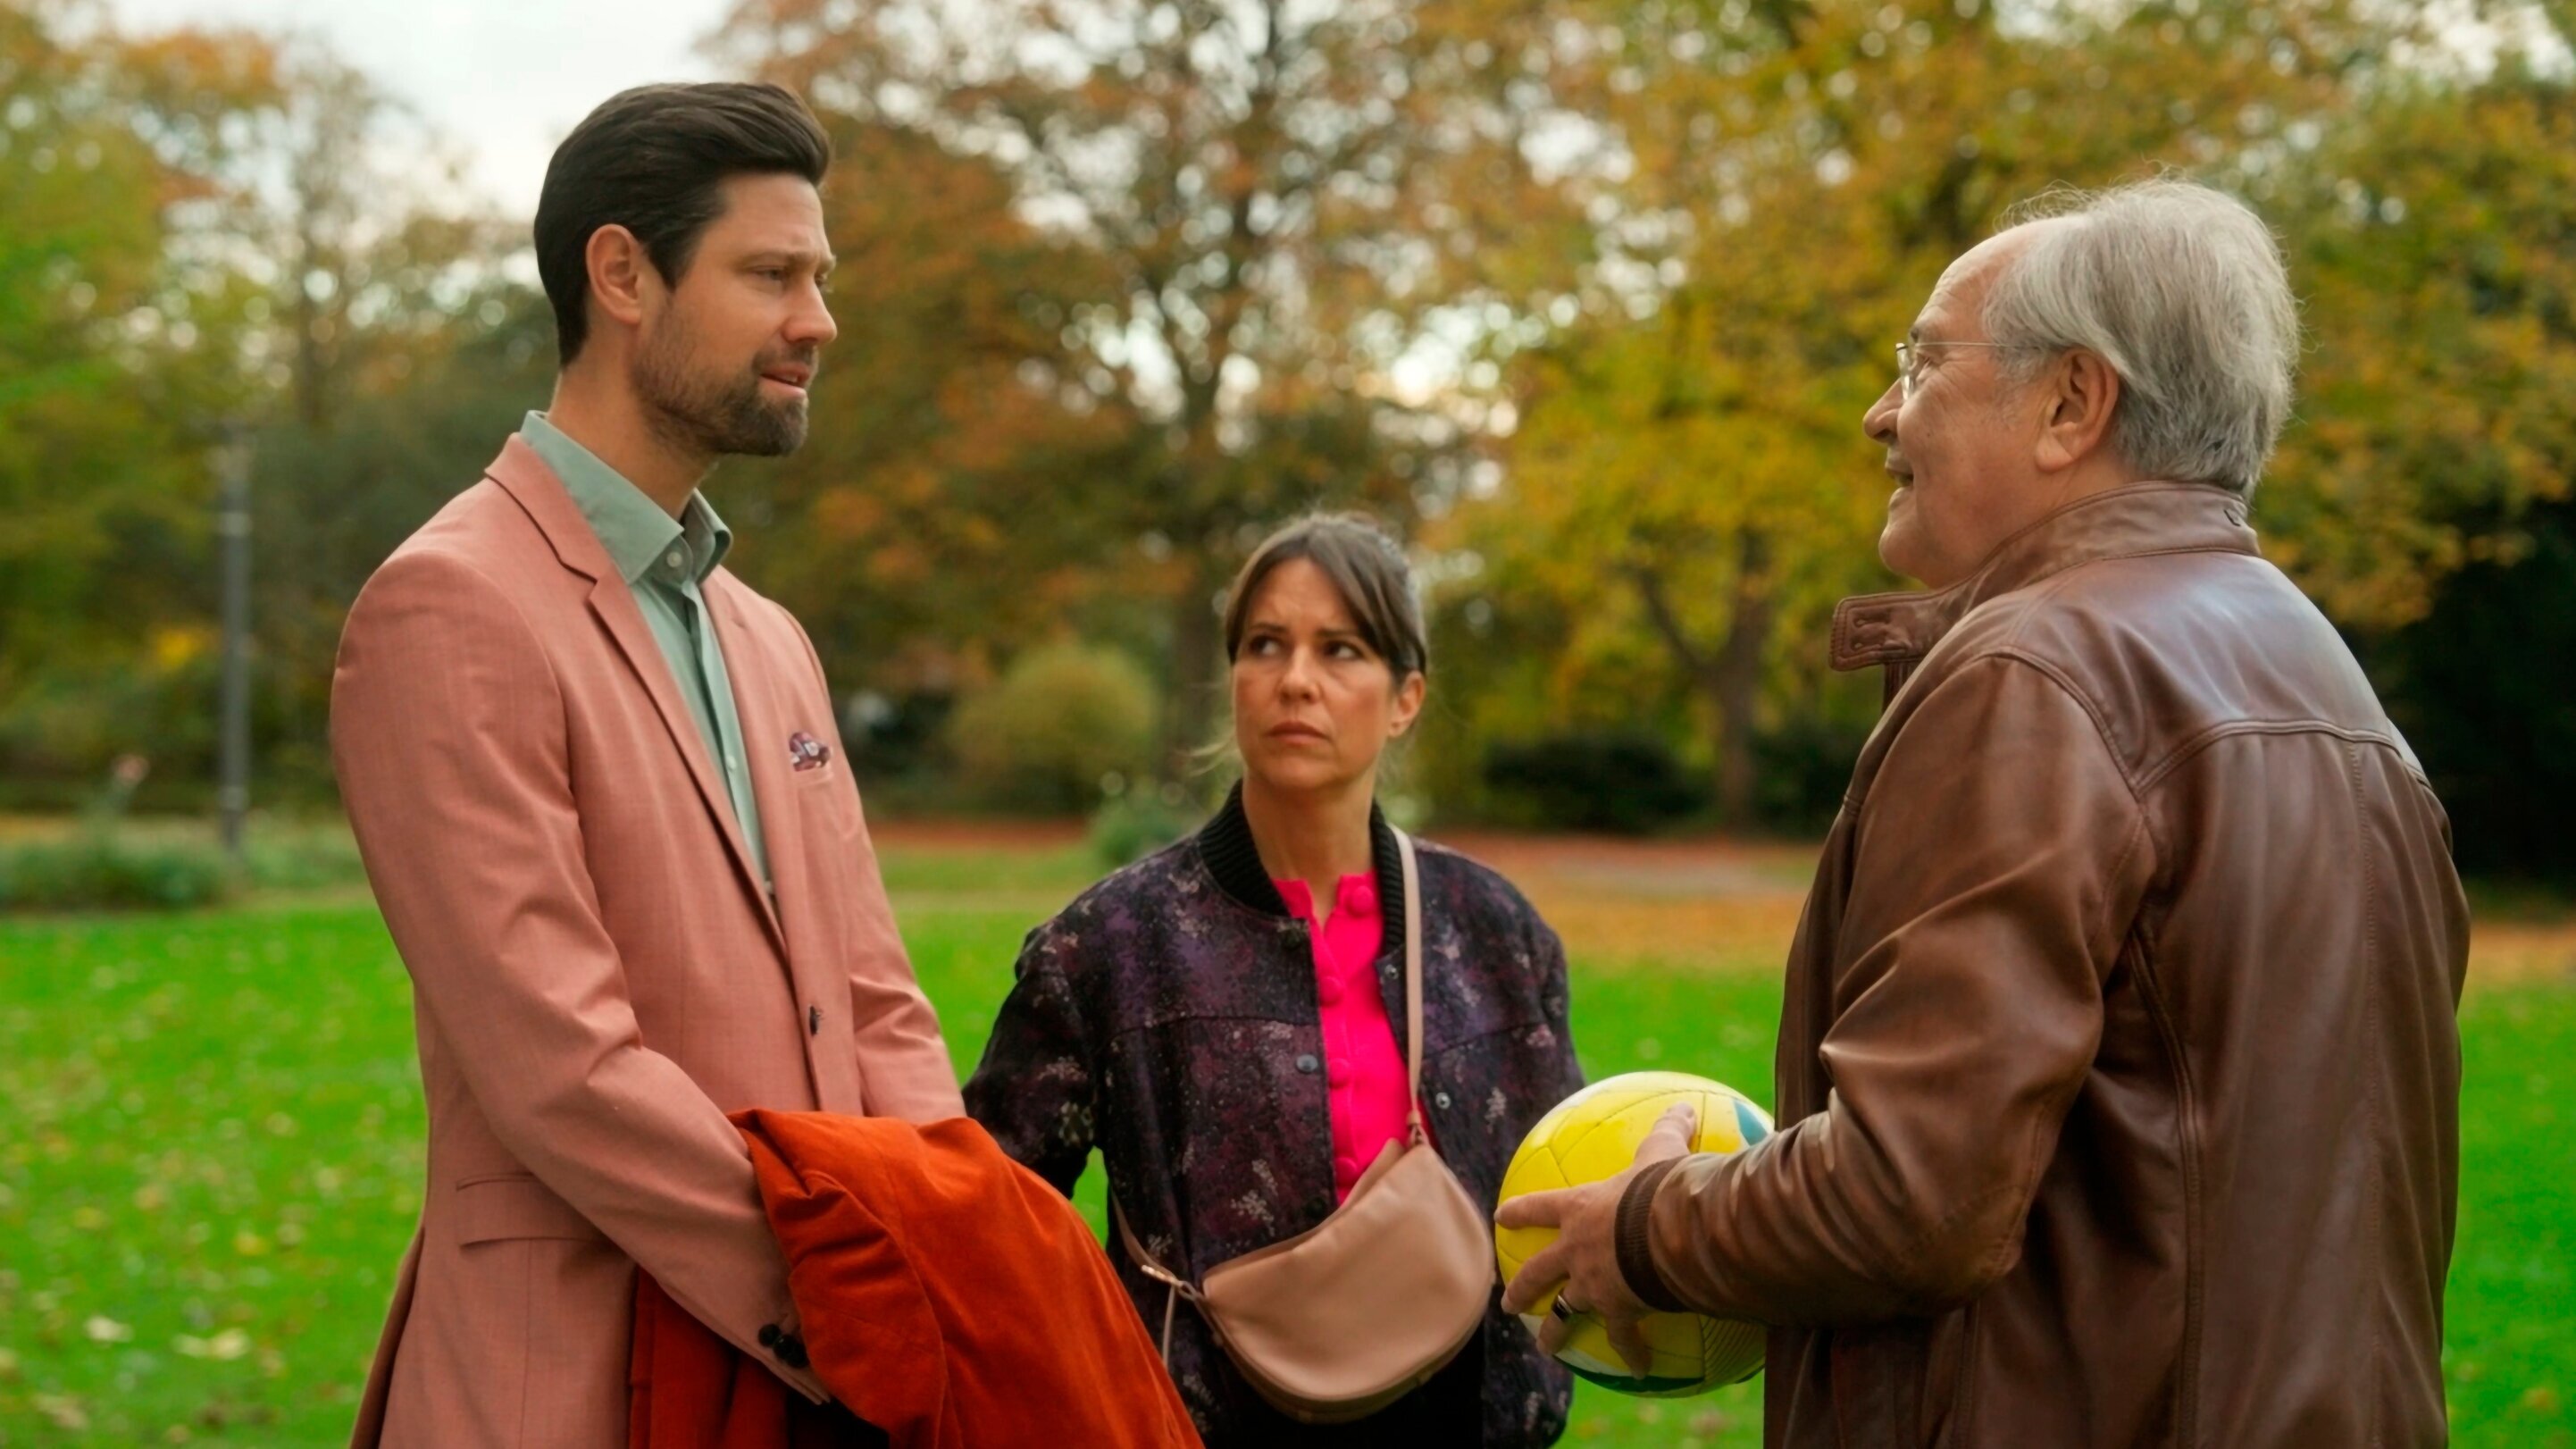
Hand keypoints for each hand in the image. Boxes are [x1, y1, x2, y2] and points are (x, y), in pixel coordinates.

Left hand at [1496, 1101, 1696, 1374]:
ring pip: (1563, 1312)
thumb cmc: (1659, 1186)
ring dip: (1553, 1332)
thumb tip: (1684, 1105)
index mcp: (1580, 1210)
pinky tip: (1638, 1369)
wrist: (1668, 1231)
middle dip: (1520, 1288)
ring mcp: (1593, 1283)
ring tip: (1545, 1348)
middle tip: (1507, 1303)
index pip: (1539, 1208)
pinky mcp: (1618, 1310)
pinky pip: (1624, 1338)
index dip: (1518, 1212)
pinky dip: (1631, 1353)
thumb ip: (1669, 1129)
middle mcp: (1576, 1250)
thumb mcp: (1662, 1151)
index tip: (1501, 1218)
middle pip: (1537, 1271)